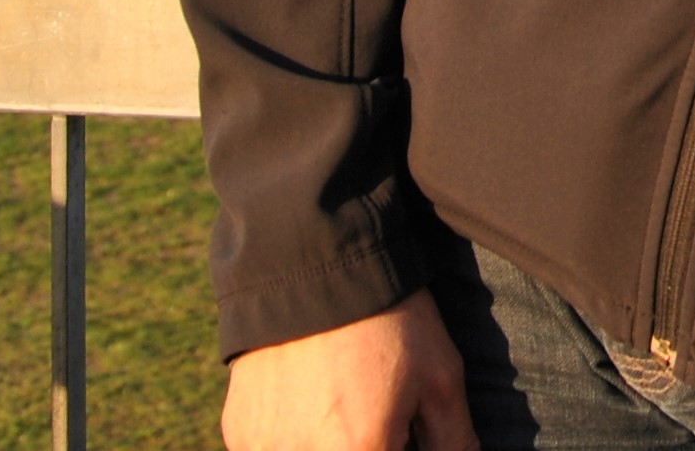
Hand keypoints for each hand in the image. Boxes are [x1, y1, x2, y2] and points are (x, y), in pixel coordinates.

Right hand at [221, 292, 474, 450]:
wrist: (312, 262)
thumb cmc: (389, 320)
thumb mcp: (439, 376)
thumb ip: (454, 441)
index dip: (398, 448)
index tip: (403, 434)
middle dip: (369, 445)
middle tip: (379, 415)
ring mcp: (264, 450)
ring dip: (331, 442)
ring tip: (344, 401)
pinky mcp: (239, 435)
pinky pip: (273, 450)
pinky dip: (295, 440)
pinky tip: (311, 401)